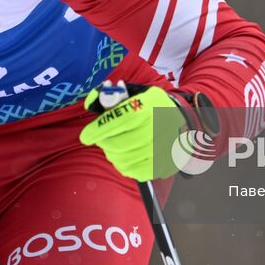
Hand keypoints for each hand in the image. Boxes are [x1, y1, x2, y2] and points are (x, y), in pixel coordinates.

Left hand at [80, 82, 197, 180]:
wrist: (179, 118)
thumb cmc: (149, 105)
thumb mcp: (133, 93)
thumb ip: (110, 96)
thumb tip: (89, 102)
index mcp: (150, 104)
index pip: (121, 119)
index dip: (99, 129)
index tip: (85, 136)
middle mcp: (160, 126)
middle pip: (121, 143)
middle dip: (104, 143)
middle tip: (101, 140)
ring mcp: (164, 147)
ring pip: (127, 159)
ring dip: (112, 155)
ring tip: (112, 148)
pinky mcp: (165, 163)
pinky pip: (137, 172)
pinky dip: (125, 166)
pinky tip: (123, 157)